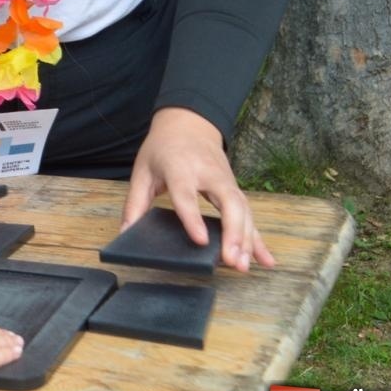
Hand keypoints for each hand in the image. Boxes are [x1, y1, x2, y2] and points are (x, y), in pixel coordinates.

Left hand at [123, 106, 275, 271]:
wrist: (188, 124)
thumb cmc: (162, 149)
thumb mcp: (142, 170)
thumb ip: (135, 202)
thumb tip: (125, 232)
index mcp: (180, 168)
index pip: (187, 195)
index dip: (193, 218)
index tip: (201, 241)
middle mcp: (209, 174)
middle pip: (228, 203)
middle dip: (233, 233)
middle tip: (231, 260)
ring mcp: (227, 182)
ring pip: (243, 211)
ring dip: (247, 240)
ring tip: (243, 266)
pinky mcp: (235, 190)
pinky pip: (250, 215)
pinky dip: (258, 238)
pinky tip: (265, 259)